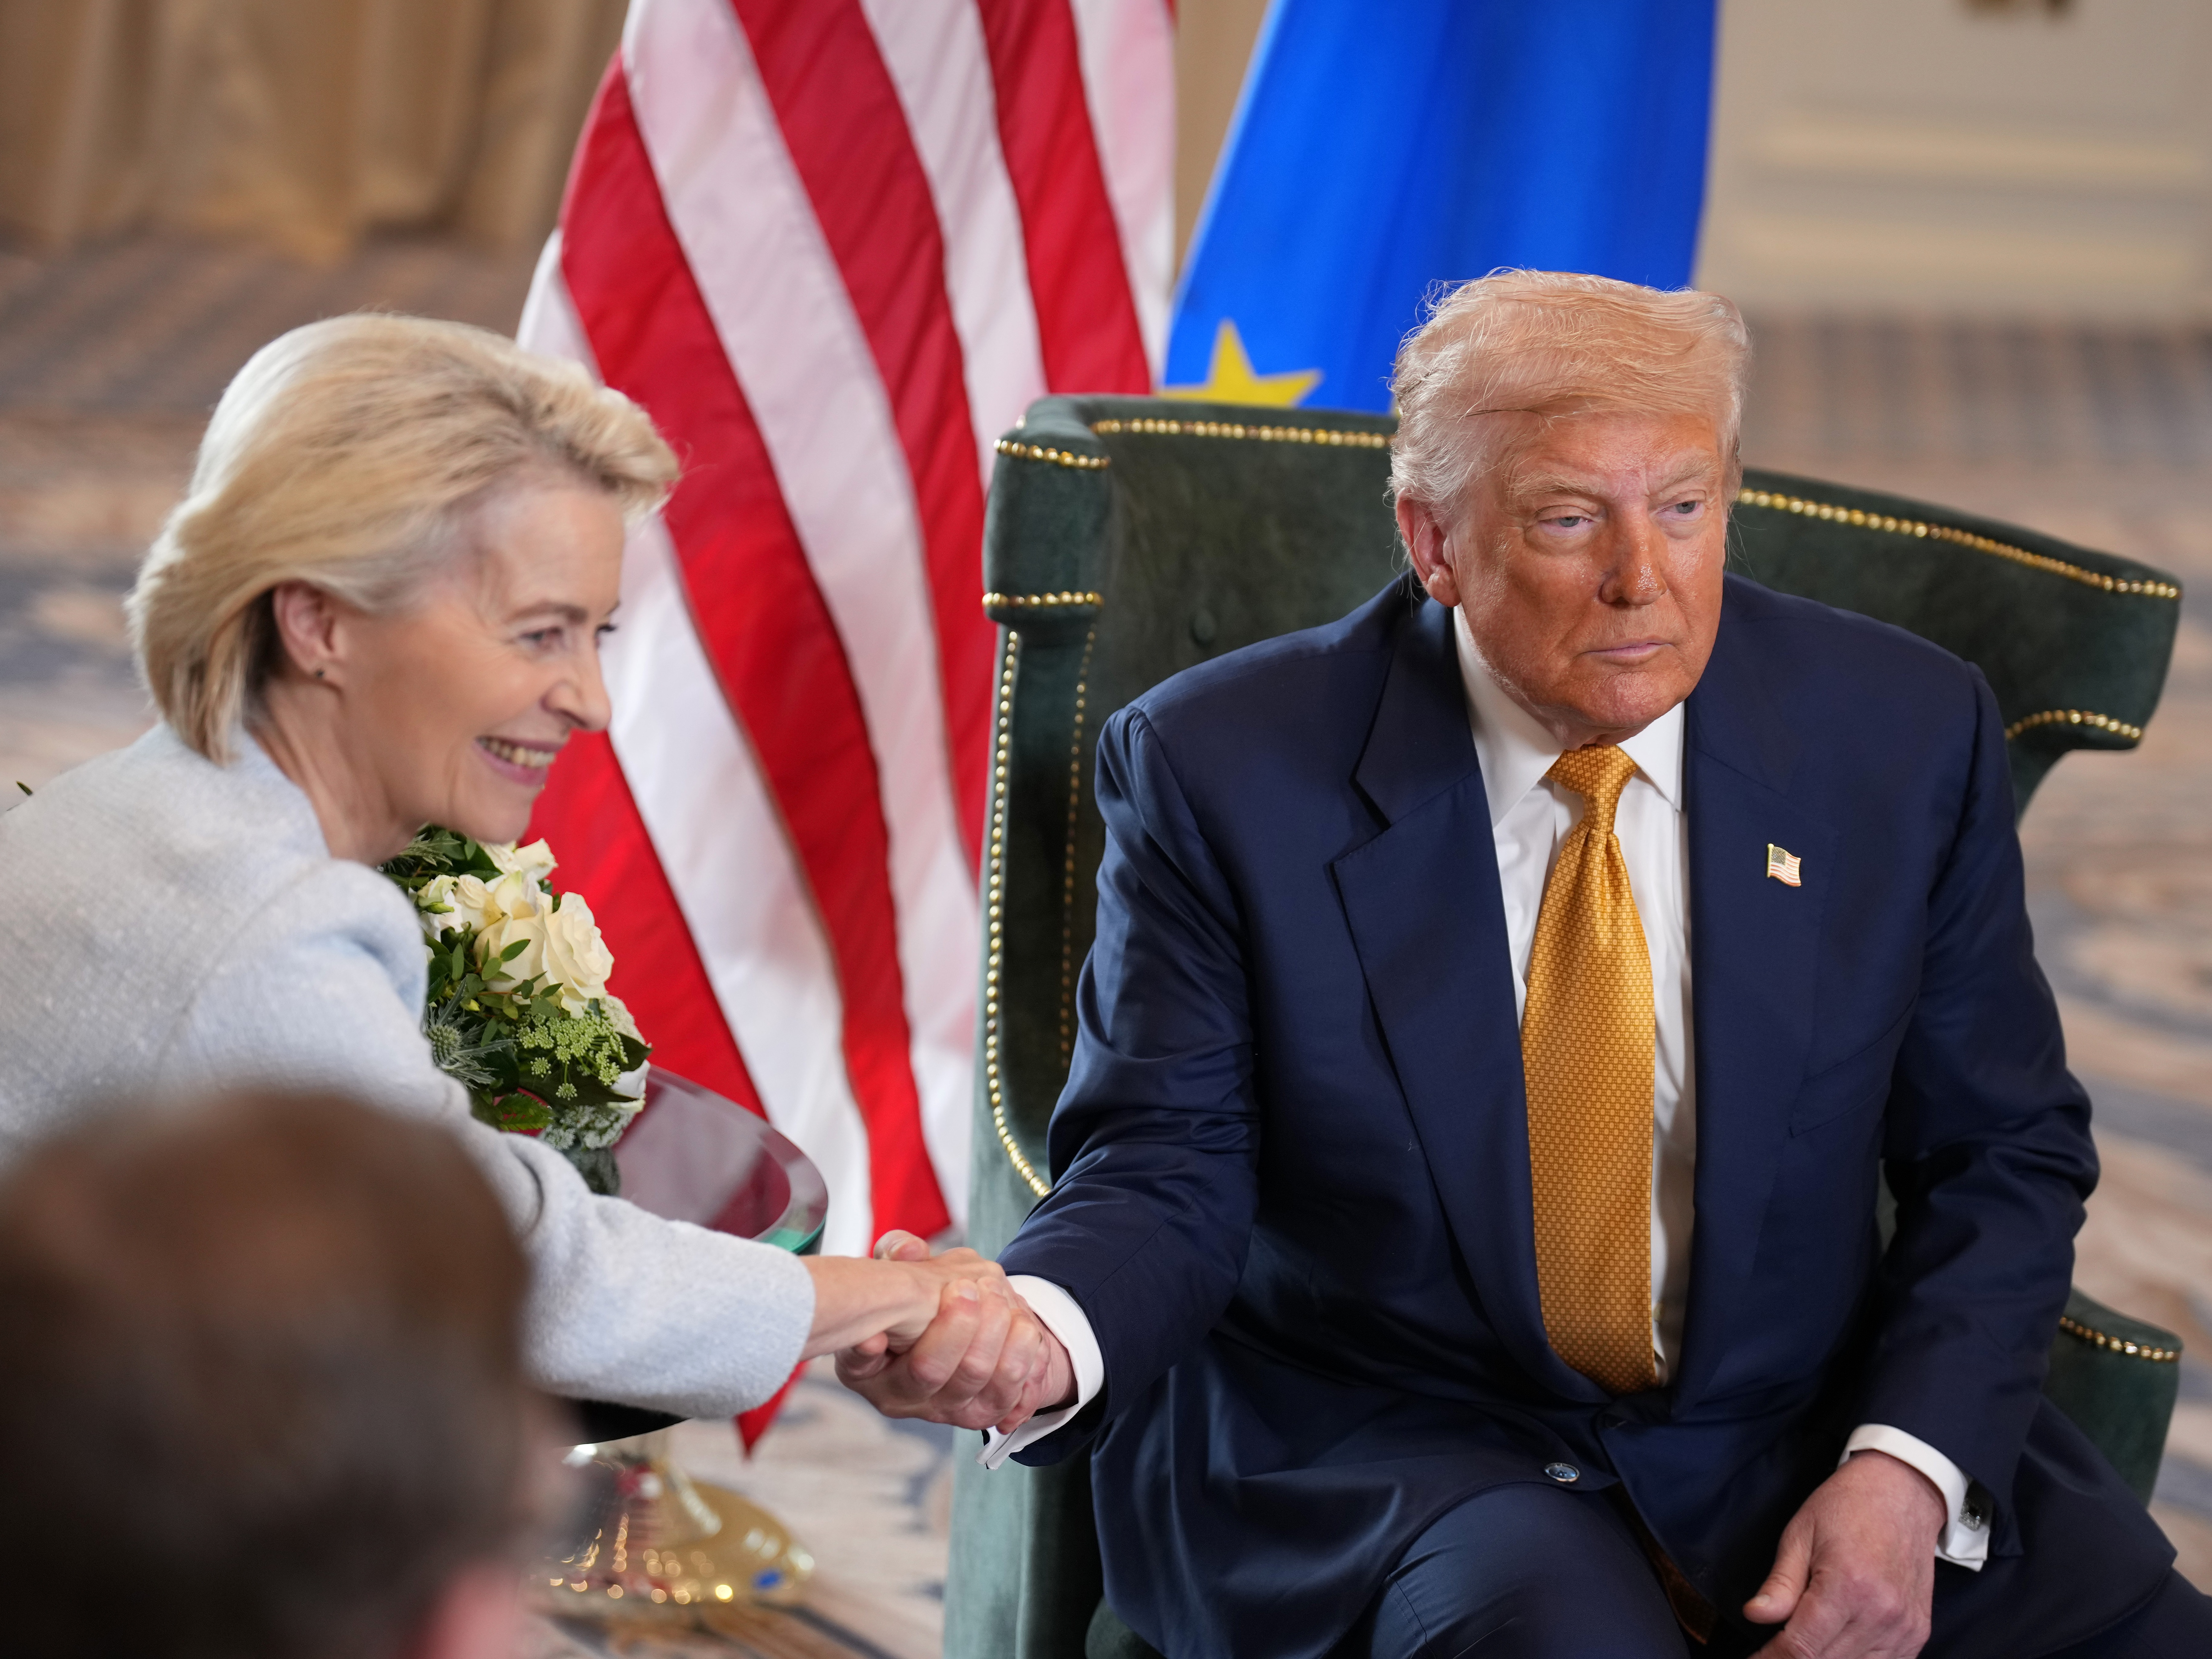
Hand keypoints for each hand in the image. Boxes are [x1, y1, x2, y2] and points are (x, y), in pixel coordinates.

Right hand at [835, 1231, 1077, 1432]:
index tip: (875, 1338)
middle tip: (966, 1285)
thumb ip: (897, 1254)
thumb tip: (907, 1250)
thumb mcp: (898, 1270)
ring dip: (994, 1330)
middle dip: (956, 1322)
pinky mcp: (984, 1412)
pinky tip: (1020, 1324)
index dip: (866, 1352)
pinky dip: (1023, 1353)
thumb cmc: (921, 1297)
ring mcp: (945, 1409)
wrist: (965, 1328)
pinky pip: (1012, 1393)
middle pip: (929, 1370)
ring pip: (975, 1377)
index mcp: (867, 1367)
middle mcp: (903, 1397)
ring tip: (995, 1292)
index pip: (860, 1363)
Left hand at [1744, 1450, 1945, 1657]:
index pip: (1801, 1647)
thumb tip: (1755, 1615)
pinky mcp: (1917, 1633)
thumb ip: (1781, 1583)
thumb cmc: (1847, 1507)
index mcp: (1848, 1586)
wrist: (1902, 1492)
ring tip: (1800, 1646)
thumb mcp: (1800, 1534)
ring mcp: (1904, 1628)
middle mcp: (1881, 1613)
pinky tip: (1835, 1648)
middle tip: (1772, 1653)